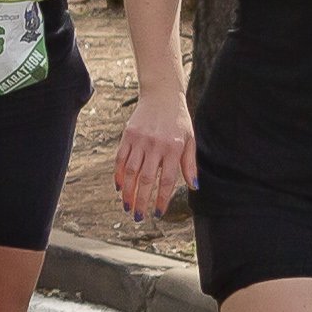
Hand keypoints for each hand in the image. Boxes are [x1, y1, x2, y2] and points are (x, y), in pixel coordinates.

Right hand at [114, 91, 197, 218]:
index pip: (166, 180)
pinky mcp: (128, 135)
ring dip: (127, 192)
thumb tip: (194, 186)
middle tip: (138, 217)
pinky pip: (120, 159)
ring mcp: (139, 140)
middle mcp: (155, 145)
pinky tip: (119, 187)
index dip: (161, 199)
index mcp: (173, 148)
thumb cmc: (179, 120)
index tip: (158, 212)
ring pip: (130, 172)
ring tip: (127, 206)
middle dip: (141, 201)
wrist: (162, 95)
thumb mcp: (189, 140)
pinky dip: (118, 175)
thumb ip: (190, 164)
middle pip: (146, 179)